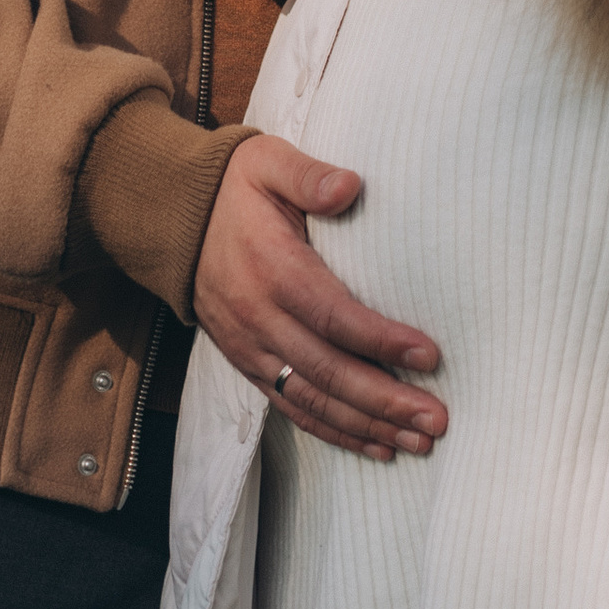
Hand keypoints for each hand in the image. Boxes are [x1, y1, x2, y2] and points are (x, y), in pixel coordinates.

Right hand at [192, 135, 446, 461]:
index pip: (334, 315)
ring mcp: (251, 348)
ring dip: (367, 426)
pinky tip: (374, 445)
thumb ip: (309, 176)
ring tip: (417, 442)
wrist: (172, 220)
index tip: (429, 356)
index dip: (381, 340)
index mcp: (273, 269)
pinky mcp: (247, 365)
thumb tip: (350, 186)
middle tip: (435, 421)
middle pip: (328, 372)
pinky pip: (292, 408)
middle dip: (385, 401)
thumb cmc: (234, 188)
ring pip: (313, 401)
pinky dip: (334, 431)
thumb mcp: (268, 163)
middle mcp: (260, 318)